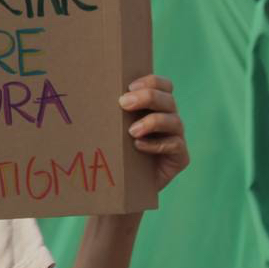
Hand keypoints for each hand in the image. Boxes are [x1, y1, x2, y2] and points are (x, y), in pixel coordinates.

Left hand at [119, 74, 188, 190]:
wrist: (124, 185)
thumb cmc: (114, 151)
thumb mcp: (113, 128)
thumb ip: (110, 112)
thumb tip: (88, 92)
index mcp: (156, 107)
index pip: (163, 85)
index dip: (150, 82)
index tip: (129, 87)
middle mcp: (169, 118)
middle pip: (168, 99)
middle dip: (147, 97)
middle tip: (123, 103)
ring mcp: (176, 137)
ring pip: (174, 121)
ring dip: (152, 122)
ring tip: (131, 131)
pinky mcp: (180, 157)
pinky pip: (175, 145)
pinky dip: (156, 144)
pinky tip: (138, 146)